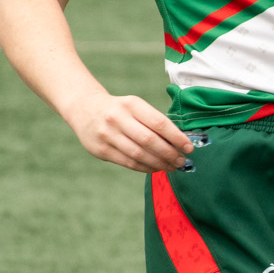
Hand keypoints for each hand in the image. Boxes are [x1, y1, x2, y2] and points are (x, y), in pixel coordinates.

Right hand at [66, 89, 192, 172]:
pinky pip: (128, 163)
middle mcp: (118, 118)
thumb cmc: (119, 109)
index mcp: (131, 104)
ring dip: (159, 164)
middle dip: (170, 154)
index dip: (177, 137)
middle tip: (182, 161)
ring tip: (172, 167)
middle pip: (150, 141)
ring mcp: (107, 135)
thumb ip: (153, 122)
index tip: (189, 147)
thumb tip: (179, 143)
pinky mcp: (101, 150)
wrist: (84, 108)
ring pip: (139, 155)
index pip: (159, 123)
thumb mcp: (134, 106)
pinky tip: (156, 168)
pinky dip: (145, 168)